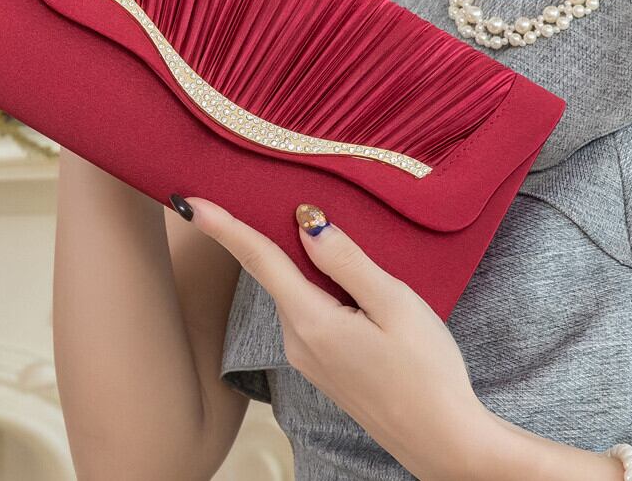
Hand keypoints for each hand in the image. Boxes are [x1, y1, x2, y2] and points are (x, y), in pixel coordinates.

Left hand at [178, 196, 489, 480]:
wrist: (441, 441)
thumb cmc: (426, 372)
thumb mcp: (394, 304)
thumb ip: (346, 261)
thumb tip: (308, 222)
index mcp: (312, 321)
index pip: (259, 260)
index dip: (224, 226)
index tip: (190, 200)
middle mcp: (298, 340)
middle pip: (273, 271)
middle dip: (263, 232)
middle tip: (265, 190)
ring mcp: (308, 357)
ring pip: (293, 290)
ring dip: (296, 259)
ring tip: (318, 226)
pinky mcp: (323, 365)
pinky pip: (307, 310)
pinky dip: (312, 284)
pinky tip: (340, 275)